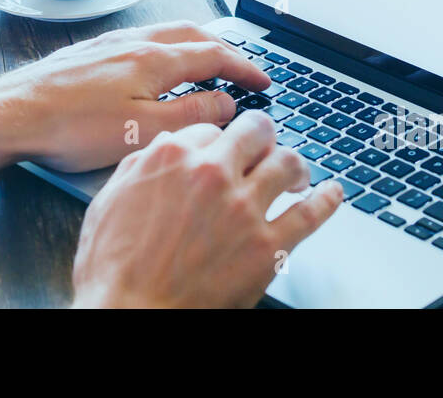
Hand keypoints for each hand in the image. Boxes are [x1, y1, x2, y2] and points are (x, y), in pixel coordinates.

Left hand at [0, 20, 271, 172]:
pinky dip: (165, 49)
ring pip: (165, 34)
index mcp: (153, 59)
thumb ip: (191, 116)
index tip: (263, 81)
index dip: (244, 68)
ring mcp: (109, 43)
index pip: (214, 55)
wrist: (12, 113)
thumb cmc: (70, 127)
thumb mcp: (141, 131)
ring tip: (207, 64)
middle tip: (242, 69)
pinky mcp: (89, 53)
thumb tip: (226, 103)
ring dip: (194, 46)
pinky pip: (141, 41)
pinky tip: (156, 68)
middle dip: (224, 49)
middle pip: (192, 34)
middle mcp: (133, 41)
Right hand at [70, 110, 342, 307]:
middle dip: (262, 137)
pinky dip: (327, 200)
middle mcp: (211, 173)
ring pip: (287, 163)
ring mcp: (243, 208)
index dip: (218, 140)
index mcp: (171, 157)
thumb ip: (140, 168)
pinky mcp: (267, 247)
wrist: (132, 314)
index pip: (209, 128)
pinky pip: (311, 214)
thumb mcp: (109, 201)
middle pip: (255, 131)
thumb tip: (161, 152)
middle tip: (264, 147)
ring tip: (297, 174)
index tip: (223, 151)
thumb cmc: (114, 269)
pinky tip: (332, 194)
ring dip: (295, 165)